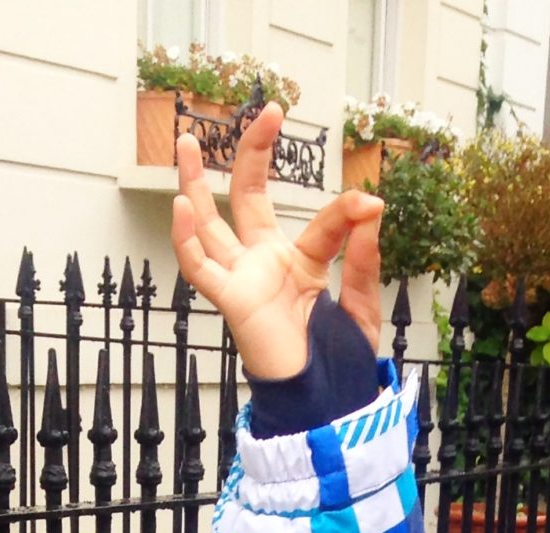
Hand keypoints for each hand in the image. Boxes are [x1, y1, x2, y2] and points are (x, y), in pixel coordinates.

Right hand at [171, 101, 383, 380]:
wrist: (325, 404)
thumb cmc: (338, 362)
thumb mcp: (361, 302)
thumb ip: (364, 255)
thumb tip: (371, 204)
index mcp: (299, 264)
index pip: (319, 222)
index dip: (345, 211)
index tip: (368, 203)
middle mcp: (265, 265)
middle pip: (246, 198)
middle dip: (251, 154)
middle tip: (265, 112)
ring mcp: (244, 281)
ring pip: (208, 225)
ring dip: (192, 184)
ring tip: (184, 141)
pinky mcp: (231, 303)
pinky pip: (198, 270)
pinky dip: (185, 242)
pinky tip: (179, 208)